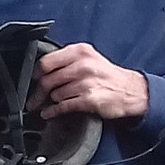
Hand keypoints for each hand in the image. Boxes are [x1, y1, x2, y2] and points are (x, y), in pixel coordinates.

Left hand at [34, 42, 149, 120]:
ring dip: (49, 102)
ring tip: (47, 105)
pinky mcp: (89, 99)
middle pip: (48, 79)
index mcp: (80, 51)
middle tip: (34, 99)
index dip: (36, 74)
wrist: (131, 91)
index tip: (33, 81)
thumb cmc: (108, 76)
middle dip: (38, 92)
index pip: (46, 61)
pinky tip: (49, 113)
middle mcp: (83, 65)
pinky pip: (63, 107)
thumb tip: (42, 72)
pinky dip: (52, 112)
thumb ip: (67, 61)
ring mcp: (86, 82)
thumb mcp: (89, 58)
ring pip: (55, 94)